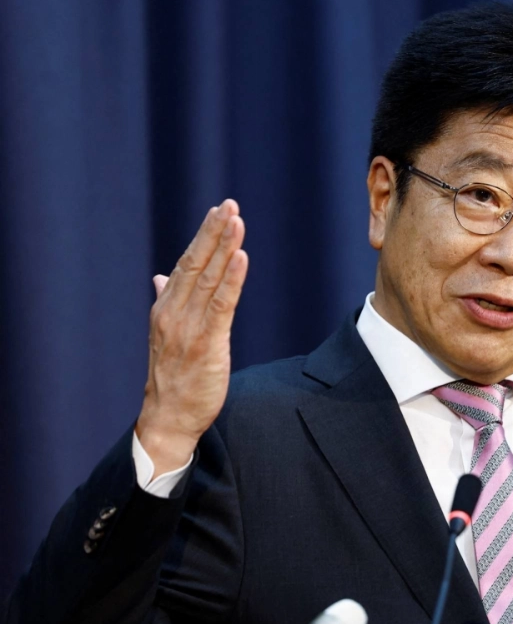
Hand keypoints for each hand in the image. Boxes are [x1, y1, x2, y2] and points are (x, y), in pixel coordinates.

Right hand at [136, 200, 247, 474]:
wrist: (168, 418)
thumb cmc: (173, 378)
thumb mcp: (167, 335)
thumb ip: (168, 301)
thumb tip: (162, 276)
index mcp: (166, 308)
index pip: (186, 264)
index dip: (203, 237)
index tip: (218, 212)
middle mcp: (173, 312)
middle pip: (196, 264)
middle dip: (213, 232)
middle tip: (229, 205)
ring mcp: (188, 327)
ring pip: (209, 279)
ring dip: (223, 247)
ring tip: (236, 221)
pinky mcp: (206, 344)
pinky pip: (221, 305)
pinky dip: (231, 279)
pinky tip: (240, 257)